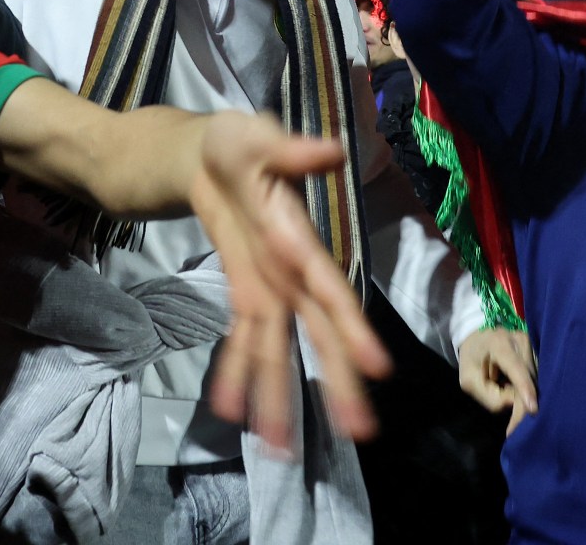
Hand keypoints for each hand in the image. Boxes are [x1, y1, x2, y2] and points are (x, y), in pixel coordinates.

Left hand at [193, 113, 391, 448]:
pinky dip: (237, 371)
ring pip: (280, 347)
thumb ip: (289, 150)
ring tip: (280, 448)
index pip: (330, 287)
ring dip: (281, 394)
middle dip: (337, 380)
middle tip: (358, 432)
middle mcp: (292, 272)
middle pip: (317, 332)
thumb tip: (331, 151)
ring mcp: (270, 285)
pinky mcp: (247, 290)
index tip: (378, 366)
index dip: (353, 325)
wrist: (207, 153)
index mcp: (299, 238)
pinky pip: (245, 337)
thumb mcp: (254, 137)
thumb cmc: (240, 142)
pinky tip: (229, 410)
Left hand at [458, 327, 538, 434]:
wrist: (479, 339)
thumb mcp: (470, 381)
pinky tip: (520, 395)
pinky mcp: (538, 350)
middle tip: (512, 427)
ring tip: (509, 398)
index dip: (525, 389)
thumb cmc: (473, 361)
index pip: (516, 368)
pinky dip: (529, 389)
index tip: (533, 410)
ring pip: (536, 379)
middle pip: (530, 378)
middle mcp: (519, 340)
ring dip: (526, 396)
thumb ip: (490, 396)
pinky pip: (538, 376)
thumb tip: (515, 404)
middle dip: (523, 403)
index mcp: (499, 344)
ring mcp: (531, 343)